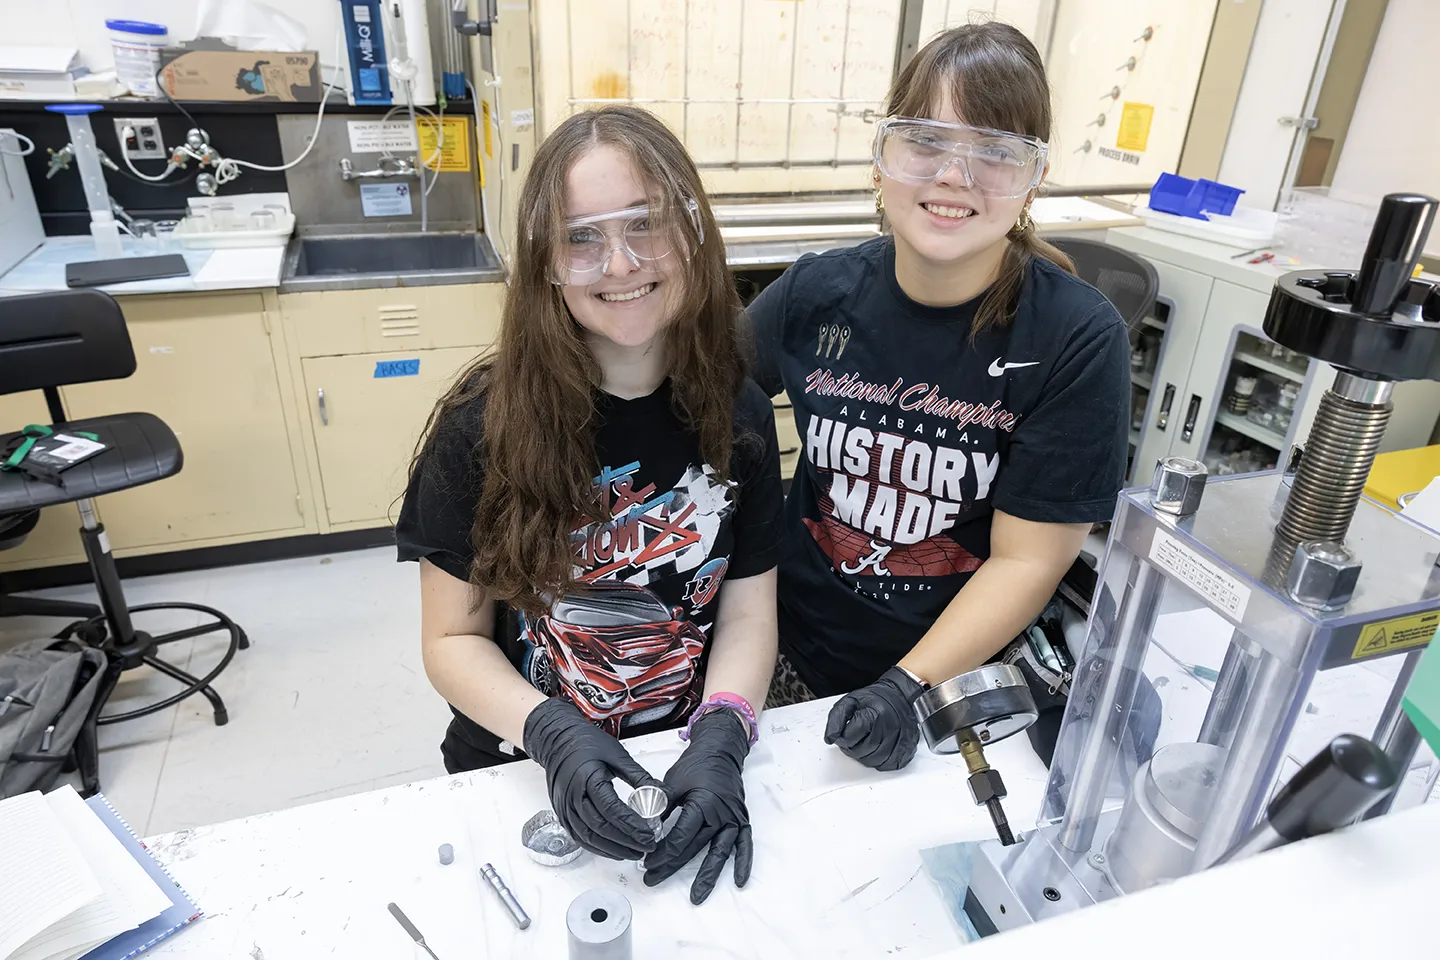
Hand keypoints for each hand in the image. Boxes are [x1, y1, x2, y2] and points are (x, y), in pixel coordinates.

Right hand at [522, 697, 665, 860]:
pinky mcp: (562, 814)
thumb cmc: (586, 743)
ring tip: (633, 853)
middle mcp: (573, 796)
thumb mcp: (617, 754)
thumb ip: (638, 776)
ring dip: (612, 849)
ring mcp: (565, 807)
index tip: (649, 834)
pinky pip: (579, 837)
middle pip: (600, 827)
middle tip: (646, 847)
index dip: (631, 825)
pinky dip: (597, 846)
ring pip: (588, 837)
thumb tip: (661, 794)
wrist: (557, 740)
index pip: (611, 809)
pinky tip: (613, 849)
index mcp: (587, 778)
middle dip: (625, 841)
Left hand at [643, 709, 752, 904]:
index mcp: (702, 803)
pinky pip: (744, 845)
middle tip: (653, 878)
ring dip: (708, 876)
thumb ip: (660, 807)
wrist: (719, 750)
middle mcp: (720, 814)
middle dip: (672, 866)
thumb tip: (643, 828)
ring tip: (697, 895)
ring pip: (720, 853)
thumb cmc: (696, 764)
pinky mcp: (741, 820)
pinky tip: (739, 880)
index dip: (661, 852)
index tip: (646, 861)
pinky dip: (743, 863)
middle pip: (695, 848)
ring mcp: (733, 819)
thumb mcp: (672, 783)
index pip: (679, 837)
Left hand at [824, 666, 924, 771]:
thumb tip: (830, 738)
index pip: (849, 738)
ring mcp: (900, 740)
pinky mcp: (906, 749)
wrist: (899, 696)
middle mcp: (889, 728)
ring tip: (865, 742)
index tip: (846, 731)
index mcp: (874, 714)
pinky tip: (877, 749)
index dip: (843, 737)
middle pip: (861, 752)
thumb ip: (836, 719)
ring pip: (873, 761)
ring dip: (864, 756)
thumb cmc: (876, 699)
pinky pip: (887, 765)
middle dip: (853, 748)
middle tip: (855, 737)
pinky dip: (879, 761)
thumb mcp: (850, 701)